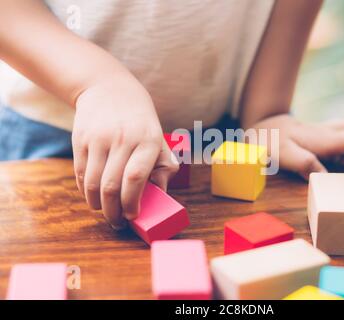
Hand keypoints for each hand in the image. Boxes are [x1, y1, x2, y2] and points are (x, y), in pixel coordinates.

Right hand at [72, 74, 178, 228]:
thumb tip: (160, 195)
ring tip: (106, 212)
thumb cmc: (140, 121)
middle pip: (112, 185)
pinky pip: (80, 174)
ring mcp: (99, 139)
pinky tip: (94, 197)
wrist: (108, 88)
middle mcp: (122, 139)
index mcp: (148, 140)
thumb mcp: (159, 138)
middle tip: (118, 223)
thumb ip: (163, 166)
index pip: (136, 177)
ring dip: (98, 205)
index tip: (133, 216)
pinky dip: (86, 192)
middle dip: (114, 212)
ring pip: (92, 184)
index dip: (132, 202)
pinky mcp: (81, 140)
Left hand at [251, 114, 343, 179]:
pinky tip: (331, 158)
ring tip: (339, 163)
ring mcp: (325, 131)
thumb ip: (304, 163)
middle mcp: (328, 132)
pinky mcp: (321, 134)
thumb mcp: (282, 154)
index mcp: (322, 138)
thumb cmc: (269, 142)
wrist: (259, 126)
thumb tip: (326, 176)